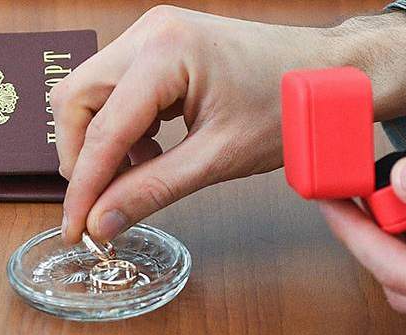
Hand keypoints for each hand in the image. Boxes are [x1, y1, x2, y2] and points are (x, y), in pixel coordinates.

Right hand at [52, 6, 405, 242]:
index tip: (75, 231)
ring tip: (137, 175)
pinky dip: (120, 126)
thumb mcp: (218, 158)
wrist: (330, 72)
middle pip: (75, 101)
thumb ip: (153, 190)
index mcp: (165, 54)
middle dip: (81, 158)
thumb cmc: (290, 106)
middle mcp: (148, 33)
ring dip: (100, 142)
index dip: (83, 188)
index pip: (101, 131)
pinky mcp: (159, 44)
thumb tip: (102, 222)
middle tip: (101, 204)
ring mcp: (151, 33)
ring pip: (89, 93)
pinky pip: (115, 87)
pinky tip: (150, 151)